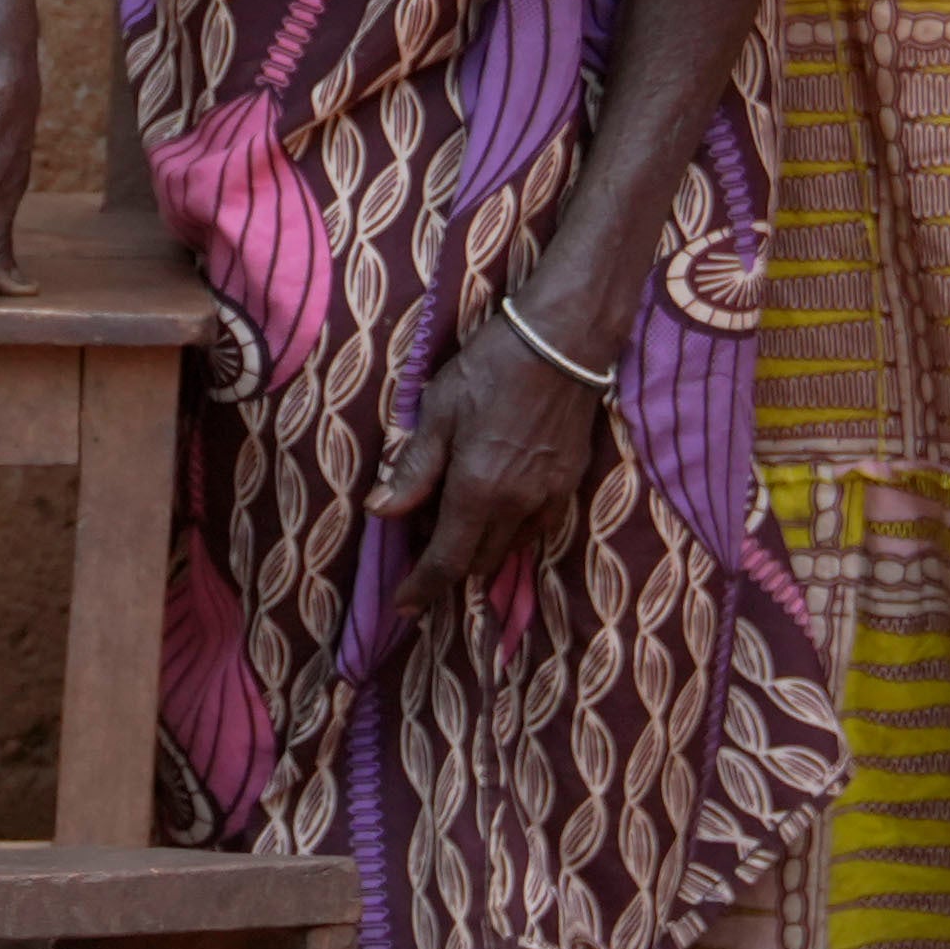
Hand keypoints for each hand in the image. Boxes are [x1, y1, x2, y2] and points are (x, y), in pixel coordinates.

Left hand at [393, 310, 616, 605]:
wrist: (563, 342)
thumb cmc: (491, 368)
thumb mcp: (438, 412)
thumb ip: (414, 468)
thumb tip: (380, 511)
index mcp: (477, 490)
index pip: (447, 560)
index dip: (423, 587)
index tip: (403, 606)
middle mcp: (516, 506)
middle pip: (478, 562)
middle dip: (447, 563)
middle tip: (422, 535)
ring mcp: (548, 498)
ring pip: (509, 550)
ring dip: (480, 549)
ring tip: (457, 517)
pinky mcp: (569, 484)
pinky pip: (536, 529)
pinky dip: (511, 532)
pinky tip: (497, 507)